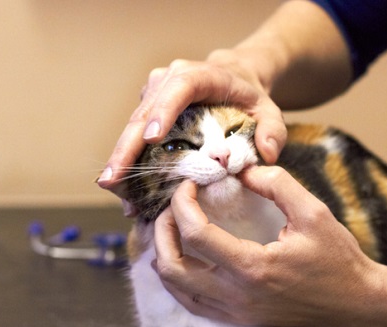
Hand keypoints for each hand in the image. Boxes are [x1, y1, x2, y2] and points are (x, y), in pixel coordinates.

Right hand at [97, 55, 286, 204]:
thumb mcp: (270, 111)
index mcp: (201, 75)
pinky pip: (136, 134)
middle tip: (112, 180)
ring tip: (114, 192)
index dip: (163, 112)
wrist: (234, 78)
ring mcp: (155, 92)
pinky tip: (125, 190)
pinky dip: (130, 160)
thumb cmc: (251, 96)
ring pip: (133, 126)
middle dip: (126, 148)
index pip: (179, 89)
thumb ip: (274, 131)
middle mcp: (170, 79)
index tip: (151, 138)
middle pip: (144, 113)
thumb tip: (268, 155)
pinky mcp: (149, 107)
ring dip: (122, 159)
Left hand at [152, 165, 382, 326]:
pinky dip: (178, 278)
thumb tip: (242, 170)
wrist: (354, 302)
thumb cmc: (337, 257)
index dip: (182, 202)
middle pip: (171, 266)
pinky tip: (187, 256)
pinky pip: (191, 303)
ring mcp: (234, 311)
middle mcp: (236, 295)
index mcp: (252, 267)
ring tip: (174, 227)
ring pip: (175, 288)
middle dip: (162, 229)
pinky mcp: (238, 318)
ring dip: (165, 254)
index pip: (196, 233)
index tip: (189, 184)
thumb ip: (276, 184)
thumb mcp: (313, 212)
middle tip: (172, 206)